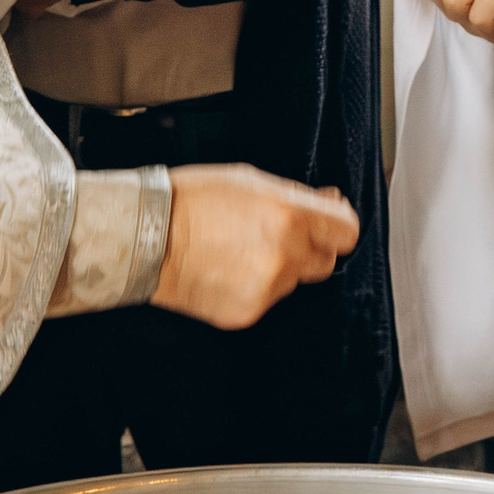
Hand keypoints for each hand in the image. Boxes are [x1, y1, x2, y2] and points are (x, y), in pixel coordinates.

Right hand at [153, 163, 359, 329]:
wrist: (146, 237)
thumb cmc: (193, 200)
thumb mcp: (251, 181)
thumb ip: (299, 196)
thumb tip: (331, 203)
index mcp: (290, 215)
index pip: (347, 232)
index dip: (337, 226)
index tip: (327, 223)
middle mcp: (285, 255)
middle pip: (325, 261)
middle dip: (308, 248)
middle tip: (274, 234)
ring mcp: (267, 288)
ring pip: (293, 281)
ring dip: (278, 268)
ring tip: (238, 250)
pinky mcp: (248, 312)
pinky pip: (267, 299)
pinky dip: (253, 287)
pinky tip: (226, 270)